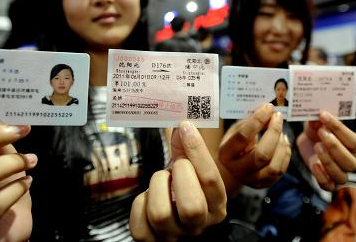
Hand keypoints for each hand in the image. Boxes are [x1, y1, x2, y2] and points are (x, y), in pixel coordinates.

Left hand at [129, 121, 226, 240]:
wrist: (171, 218)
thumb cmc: (183, 189)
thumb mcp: (192, 170)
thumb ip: (187, 149)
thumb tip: (181, 124)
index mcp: (216, 207)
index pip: (211, 180)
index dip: (197, 150)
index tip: (186, 127)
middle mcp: (198, 226)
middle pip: (191, 206)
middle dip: (179, 176)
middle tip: (175, 167)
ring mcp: (173, 237)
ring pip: (160, 213)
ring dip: (157, 187)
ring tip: (161, 182)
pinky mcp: (150, 241)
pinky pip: (139, 224)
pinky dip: (139, 205)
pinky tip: (148, 198)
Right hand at [218, 103, 290, 188]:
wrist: (232, 167)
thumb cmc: (234, 143)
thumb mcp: (235, 130)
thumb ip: (249, 122)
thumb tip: (269, 112)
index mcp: (225, 154)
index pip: (243, 137)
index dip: (258, 121)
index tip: (268, 107)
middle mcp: (237, 170)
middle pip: (262, 155)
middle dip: (273, 132)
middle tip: (278, 116)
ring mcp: (251, 180)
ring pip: (274, 166)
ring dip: (281, 144)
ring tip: (281, 130)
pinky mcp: (264, 185)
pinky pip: (281, 171)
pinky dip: (285, 153)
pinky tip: (282, 141)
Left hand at [296, 110, 355, 190]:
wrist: (308, 140)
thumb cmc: (319, 129)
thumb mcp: (318, 122)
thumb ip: (319, 119)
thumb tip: (317, 116)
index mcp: (353, 146)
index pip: (355, 142)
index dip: (340, 129)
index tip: (324, 115)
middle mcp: (349, 161)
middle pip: (351, 162)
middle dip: (335, 147)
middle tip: (322, 133)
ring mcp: (339, 173)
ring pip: (341, 176)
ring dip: (328, 162)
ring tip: (317, 146)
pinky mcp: (326, 181)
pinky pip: (328, 186)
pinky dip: (321, 177)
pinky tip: (314, 164)